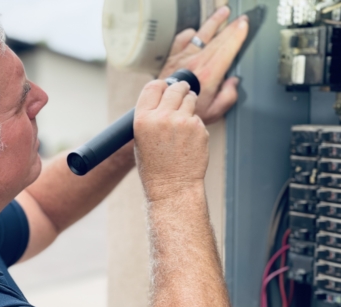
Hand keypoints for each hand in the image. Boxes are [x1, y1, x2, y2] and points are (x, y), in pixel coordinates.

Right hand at [133, 80, 208, 201]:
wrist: (173, 186)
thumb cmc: (155, 167)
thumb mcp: (141, 139)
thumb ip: (151, 116)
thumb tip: (165, 97)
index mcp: (143, 119)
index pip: (153, 87)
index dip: (161, 86)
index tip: (166, 88)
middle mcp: (162, 117)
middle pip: (175, 89)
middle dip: (180, 89)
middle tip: (183, 92)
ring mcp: (183, 122)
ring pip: (190, 99)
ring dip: (189, 103)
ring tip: (184, 121)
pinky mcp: (199, 128)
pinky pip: (198, 117)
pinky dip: (195, 123)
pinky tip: (189, 139)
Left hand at [159, 7, 248, 124]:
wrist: (163, 113)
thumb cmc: (188, 113)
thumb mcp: (215, 112)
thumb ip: (228, 97)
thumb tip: (233, 83)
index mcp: (209, 75)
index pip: (227, 49)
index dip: (237, 35)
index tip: (244, 26)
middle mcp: (196, 63)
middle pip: (217, 39)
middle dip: (231, 27)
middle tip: (241, 19)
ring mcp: (182, 58)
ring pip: (201, 35)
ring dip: (214, 22)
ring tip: (223, 12)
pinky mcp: (171, 58)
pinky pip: (181, 39)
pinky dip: (190, 34)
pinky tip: (195, 32)